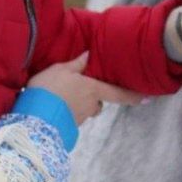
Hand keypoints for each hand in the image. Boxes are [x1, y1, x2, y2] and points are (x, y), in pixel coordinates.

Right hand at [26, 53, 141, 123]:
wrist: (34, 116)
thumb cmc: (49, 89)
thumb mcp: (60, 69)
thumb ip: (75, 64)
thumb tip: (88, 55)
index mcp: (93, 90)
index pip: (118, 94)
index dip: (133, 96)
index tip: (147, 99)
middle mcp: (91, 106)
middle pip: (98, 102)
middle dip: (91, 97)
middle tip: (74, 88)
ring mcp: (80, 118)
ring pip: (85, 110)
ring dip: (77, 104)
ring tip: (59, 96)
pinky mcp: (69, 127)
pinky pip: (72, 117)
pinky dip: (66, 112)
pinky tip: (53, 106)